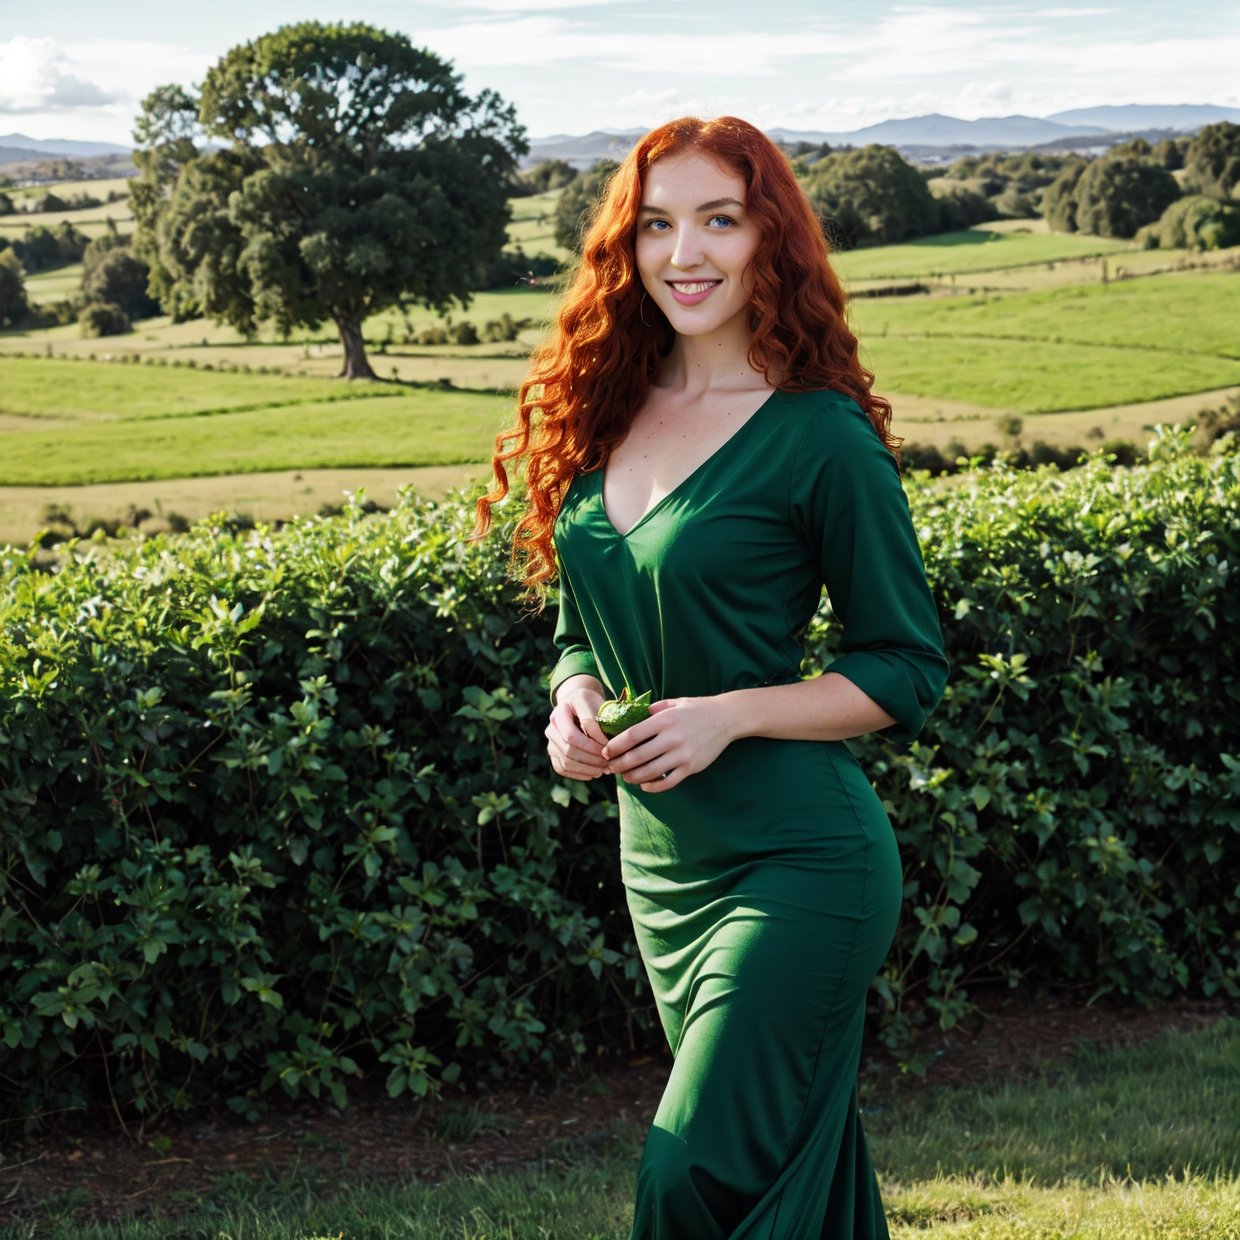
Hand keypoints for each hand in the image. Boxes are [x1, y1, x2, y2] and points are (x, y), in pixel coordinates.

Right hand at [546, 677, 609, 780]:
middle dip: (591, 759)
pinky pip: (562, 769)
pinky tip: (594, 773)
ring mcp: (550, 742)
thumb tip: (604, 744)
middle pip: (568, 750)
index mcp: (560, 713)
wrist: (578, 706)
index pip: (572, 736)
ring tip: (604, 769)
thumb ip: (597, 722)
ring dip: (587, 769)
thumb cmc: (590, 705)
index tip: (609, 748)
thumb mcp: (595, 705)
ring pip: (566, 762)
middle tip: (608, 762)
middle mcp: (551, 729)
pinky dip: (579, 774)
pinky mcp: (553, 754)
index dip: (591, 746)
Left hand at [601, 696, 736, 792]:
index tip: (606, 751)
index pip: (632, 735)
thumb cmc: (697, 709)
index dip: (615, 745)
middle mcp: (672, 738)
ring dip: (633, 777)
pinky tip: (645, 785)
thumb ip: (652, 710)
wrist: (727, 718)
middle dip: (620, 764)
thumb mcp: (673, 703)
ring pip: (650, 771)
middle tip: (611, 767)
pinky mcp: (692, 767)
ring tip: (625, 777)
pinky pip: (668, 781)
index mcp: (664, 720)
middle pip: (637, 756)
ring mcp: (682, 754)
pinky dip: (654, 786)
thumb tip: (630, 717)